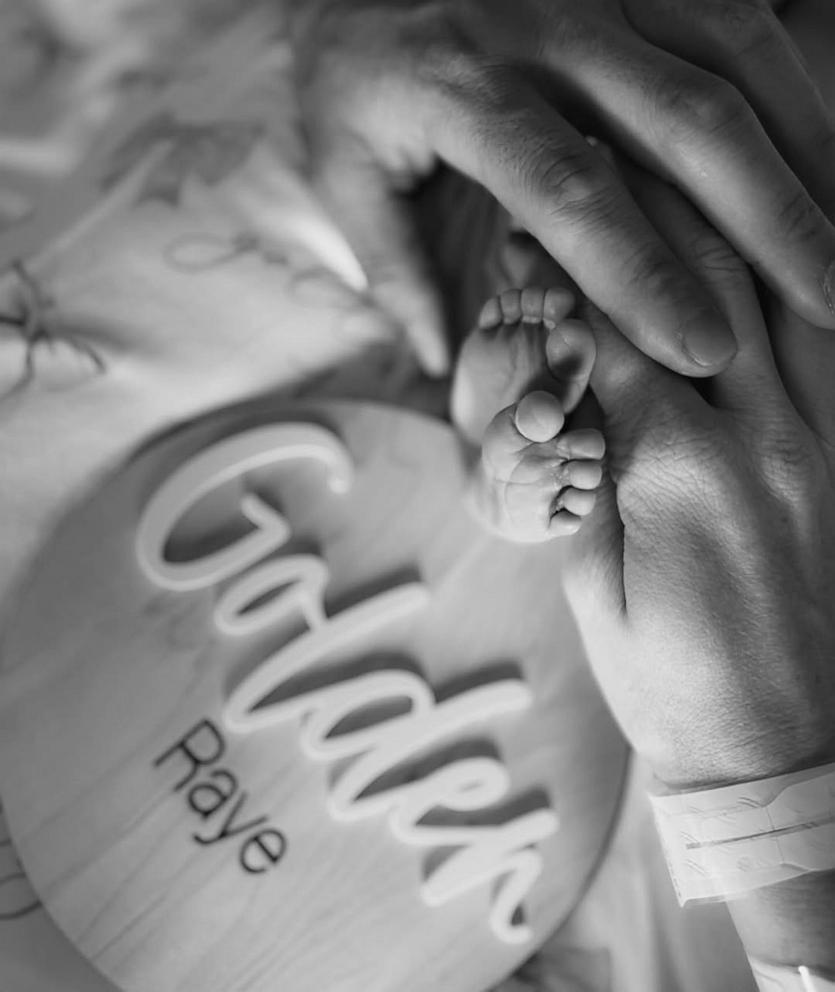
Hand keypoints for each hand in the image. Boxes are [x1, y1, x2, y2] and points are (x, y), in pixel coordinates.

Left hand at [287, 0, 834, 376]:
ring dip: (802, 151)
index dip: (642, 274)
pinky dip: (791, 83)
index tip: (700, 349)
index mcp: (464, 89)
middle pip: (686, 121)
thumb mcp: (343, 172)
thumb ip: (392, 269)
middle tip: (825, 306)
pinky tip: (820, 153)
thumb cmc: (353, 77)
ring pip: (733, 56)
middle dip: (768, 220)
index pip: (572, 192)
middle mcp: (545, 23)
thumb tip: (441, 360)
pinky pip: (736, 11)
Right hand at [561, 167, 834, 789]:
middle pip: (697, 290)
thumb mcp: (590, 589)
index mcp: (680, 474)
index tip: (521, 232)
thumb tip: (552, 399)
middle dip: (636, 219)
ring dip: (714, 230)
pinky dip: (788, 287)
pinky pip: (824, 349)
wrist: (774, 754)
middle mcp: (761, 440)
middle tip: (591, 167)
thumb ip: (575, 480)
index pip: (609, 339)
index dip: (559, 278)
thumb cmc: (666, 686)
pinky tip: (755, 254)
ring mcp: (816, 446)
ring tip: (665, 180)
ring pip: (773, 299)